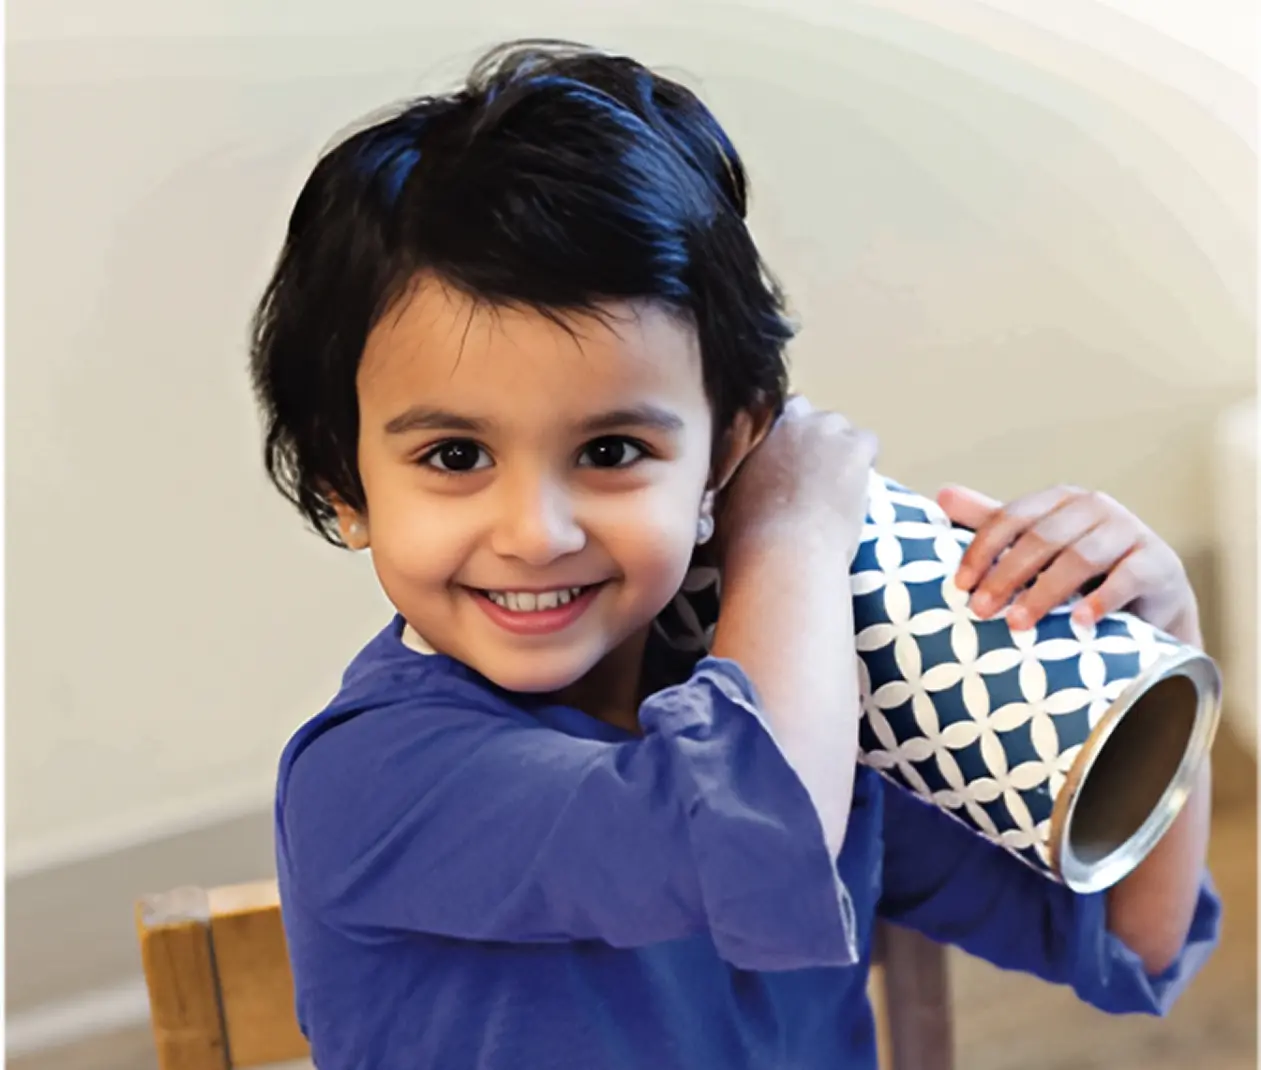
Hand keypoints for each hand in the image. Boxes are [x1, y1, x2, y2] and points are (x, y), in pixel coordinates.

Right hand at [719, 397, 876, 562]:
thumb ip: (731, 482)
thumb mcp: (724, 501)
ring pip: (841, 429)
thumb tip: (719, 492)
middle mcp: (789, 420)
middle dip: (813, 440)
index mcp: (755, 430)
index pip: (774, 414)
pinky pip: (867, 443)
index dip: (785, 436)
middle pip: (810, 415)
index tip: (787, 458)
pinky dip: (864, 462)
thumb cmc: (746, 536)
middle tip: (812, 475)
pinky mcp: (855, 446)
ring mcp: (824, 429)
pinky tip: (854, 489)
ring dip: (839, 451)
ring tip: (835, 487)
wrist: (783, 551)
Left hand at [937, 483, 1200, 643]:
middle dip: (1006, 577)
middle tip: (980, 611)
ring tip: (1017, 624)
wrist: (1150, 602)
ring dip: (1044, 593)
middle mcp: (1094, 507)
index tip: (960, 586)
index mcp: (1058, 500)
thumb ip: (992, 522)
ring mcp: (1129, 531)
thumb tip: (942, 494)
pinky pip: (1127, 577)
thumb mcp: (1034, 547)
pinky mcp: (1158, 562)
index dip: (982, 550)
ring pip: (1079, 559)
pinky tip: (1077, 622)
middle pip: (1041, 539)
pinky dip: (1101, 600)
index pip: (1011, 517)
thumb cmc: (1081, 572)